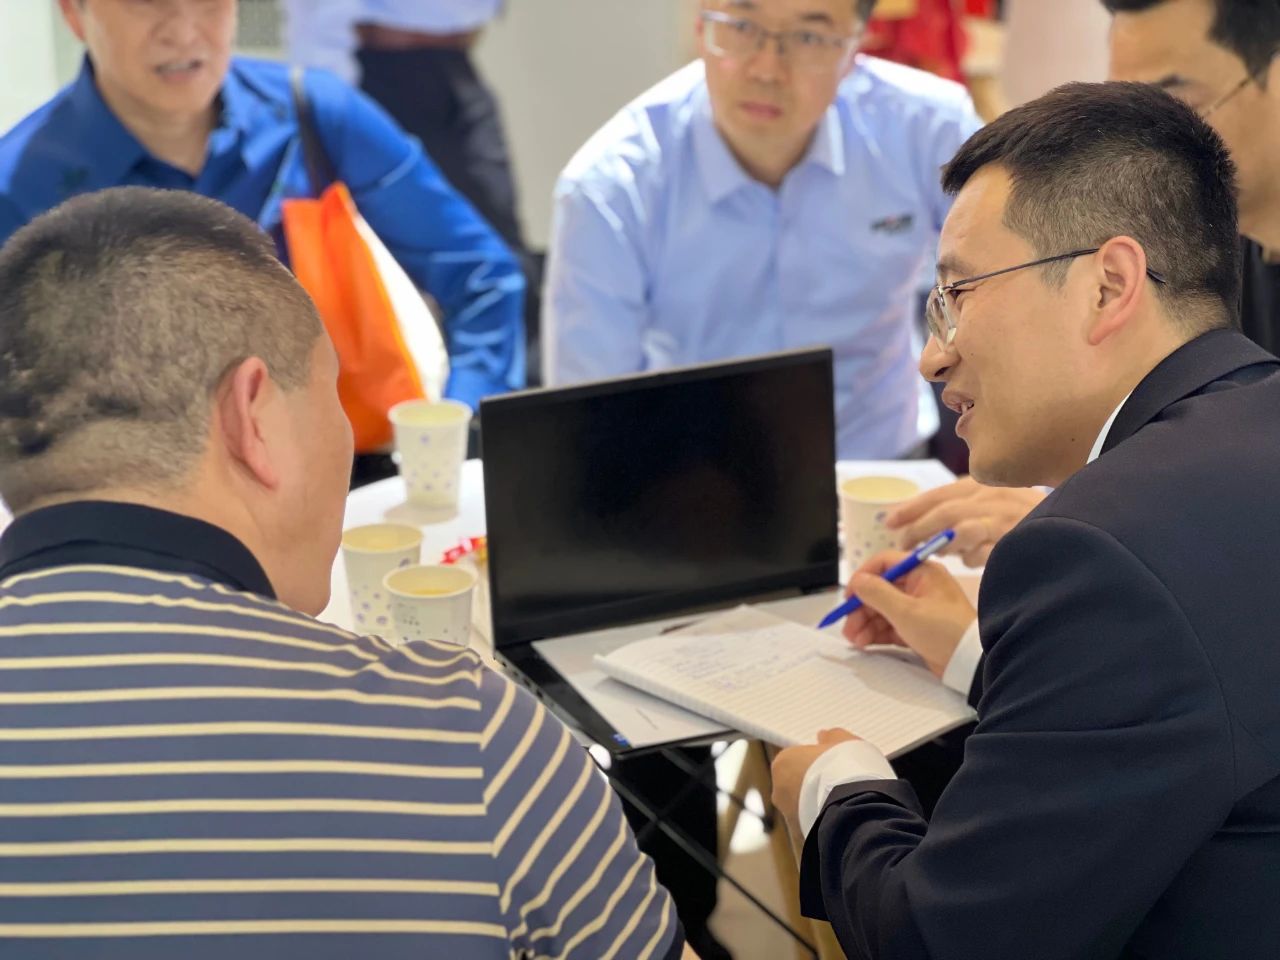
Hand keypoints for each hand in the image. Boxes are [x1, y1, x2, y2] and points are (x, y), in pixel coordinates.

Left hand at [770, 728, 859, 836]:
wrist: (856, 810)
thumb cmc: (848, 769)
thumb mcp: (845, 741)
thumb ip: (832, 736)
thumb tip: (824, 735)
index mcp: (783, 763)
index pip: (798, 758)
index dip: (820, 760)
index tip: (838, 762)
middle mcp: (780, 792)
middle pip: (800, 784)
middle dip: (819, 784)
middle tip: (845, 782)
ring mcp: (790, 819)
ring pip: (808, 809)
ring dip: (824, 806)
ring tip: (853, 802)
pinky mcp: (804, 840)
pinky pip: (817, 829)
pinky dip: (830, 824)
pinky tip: (849, 820)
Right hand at [842, 551, 975, 678]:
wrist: (970, 663)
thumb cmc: (944, 631)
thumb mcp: (906, 611)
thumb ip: (877, 593)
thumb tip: (857, 580)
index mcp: (922, 572)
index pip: (884, 563)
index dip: (863, 578)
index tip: (849, 596)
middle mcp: (920, 587)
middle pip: (880, 590)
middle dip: (861, 608)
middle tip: (847, 625)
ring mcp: (919, 608)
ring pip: (883, 610)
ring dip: (866, 623)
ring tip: (855, 640)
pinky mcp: (918, 629)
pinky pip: (891, 626)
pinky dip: (877, 633)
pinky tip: (865, 643)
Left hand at [886, 476, 1044, 566]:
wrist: (1072, 523)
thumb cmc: (1024, 515)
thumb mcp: (993, 502)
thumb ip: (962, 508)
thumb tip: (921, 523)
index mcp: (985, 485)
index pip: (940, 494)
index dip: (912, 508)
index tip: (889, 521)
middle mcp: (994, 498)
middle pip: (946, 513)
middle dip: (919, 529)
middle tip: (901, 545)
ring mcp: (1007, 519)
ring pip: (962, 531)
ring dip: (941, 544)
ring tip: (927, 555)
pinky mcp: (1017, 541)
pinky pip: (984, 552)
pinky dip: (970, 557)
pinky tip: (966, 561)